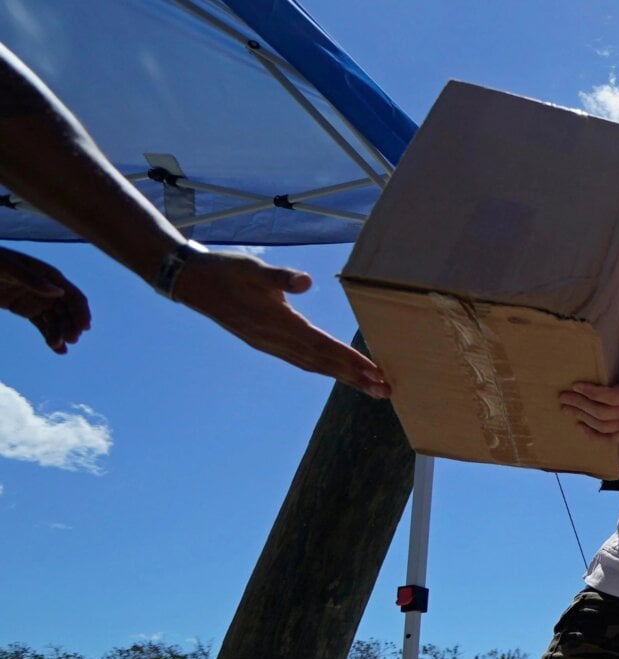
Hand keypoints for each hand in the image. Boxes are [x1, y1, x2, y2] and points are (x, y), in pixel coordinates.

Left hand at [0, 247, 89, 353]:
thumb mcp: (9, 268)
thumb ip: (32, 279)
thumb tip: (59, 292)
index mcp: (49, 276)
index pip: (72, 295)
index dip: (81, 311)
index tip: (84, 327)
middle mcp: (49, 289)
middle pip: (67, 311)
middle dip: (71, 325)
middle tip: (70, 340)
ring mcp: (39, 301)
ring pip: (56, 320)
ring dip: (60, 333)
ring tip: (57, 346)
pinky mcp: (28, 310)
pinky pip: (43, 325)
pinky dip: (50, 336)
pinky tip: (57, 349)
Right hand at [169, 249, 387, 397]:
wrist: (192, 283)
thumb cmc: (226, 271)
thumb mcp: (254, 268)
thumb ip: (280, 276)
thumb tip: (305, 282)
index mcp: (278, 324)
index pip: (323, 346)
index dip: (350, 360)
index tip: (376, 372)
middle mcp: (276, 340)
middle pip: (323, 363)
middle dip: (356, 377)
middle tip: (386, 390)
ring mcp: (270, 344)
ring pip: (313, 366)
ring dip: (342, 377)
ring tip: (370, 387)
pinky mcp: (265, 342)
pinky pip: (301, 361)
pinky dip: (322, 368)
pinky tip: (334, 372)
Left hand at [562, 313, 618, 440]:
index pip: (612, 396)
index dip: (593, 392)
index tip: (576, 385)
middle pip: (603, 412)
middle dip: (581, 405)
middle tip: (563, 397)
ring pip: (604, 425)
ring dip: (583, 418)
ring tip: (566, 409)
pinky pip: (610, 438)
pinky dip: (594, 436)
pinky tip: (580, 427)